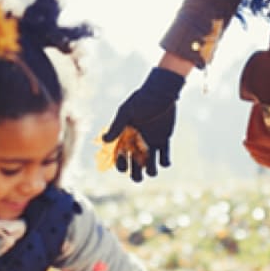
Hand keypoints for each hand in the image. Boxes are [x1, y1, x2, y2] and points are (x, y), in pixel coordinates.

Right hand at [103, 67, 184, 181]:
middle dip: (136, 175)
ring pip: (149, 166)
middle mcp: (137, 143)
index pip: (120, 157)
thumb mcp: (126, 112)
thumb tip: (104, 141)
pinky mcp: (163, 141)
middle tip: (139, 177)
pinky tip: (165, 161)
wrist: (160, 92)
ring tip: (152, 169)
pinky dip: (165, 162)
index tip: (124, 166)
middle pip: (135, 167)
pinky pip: (164, 158)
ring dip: (150, 171)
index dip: (121, 164)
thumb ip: (117, 126)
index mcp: (125, 138)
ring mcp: (150, 143)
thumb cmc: (140, 100)